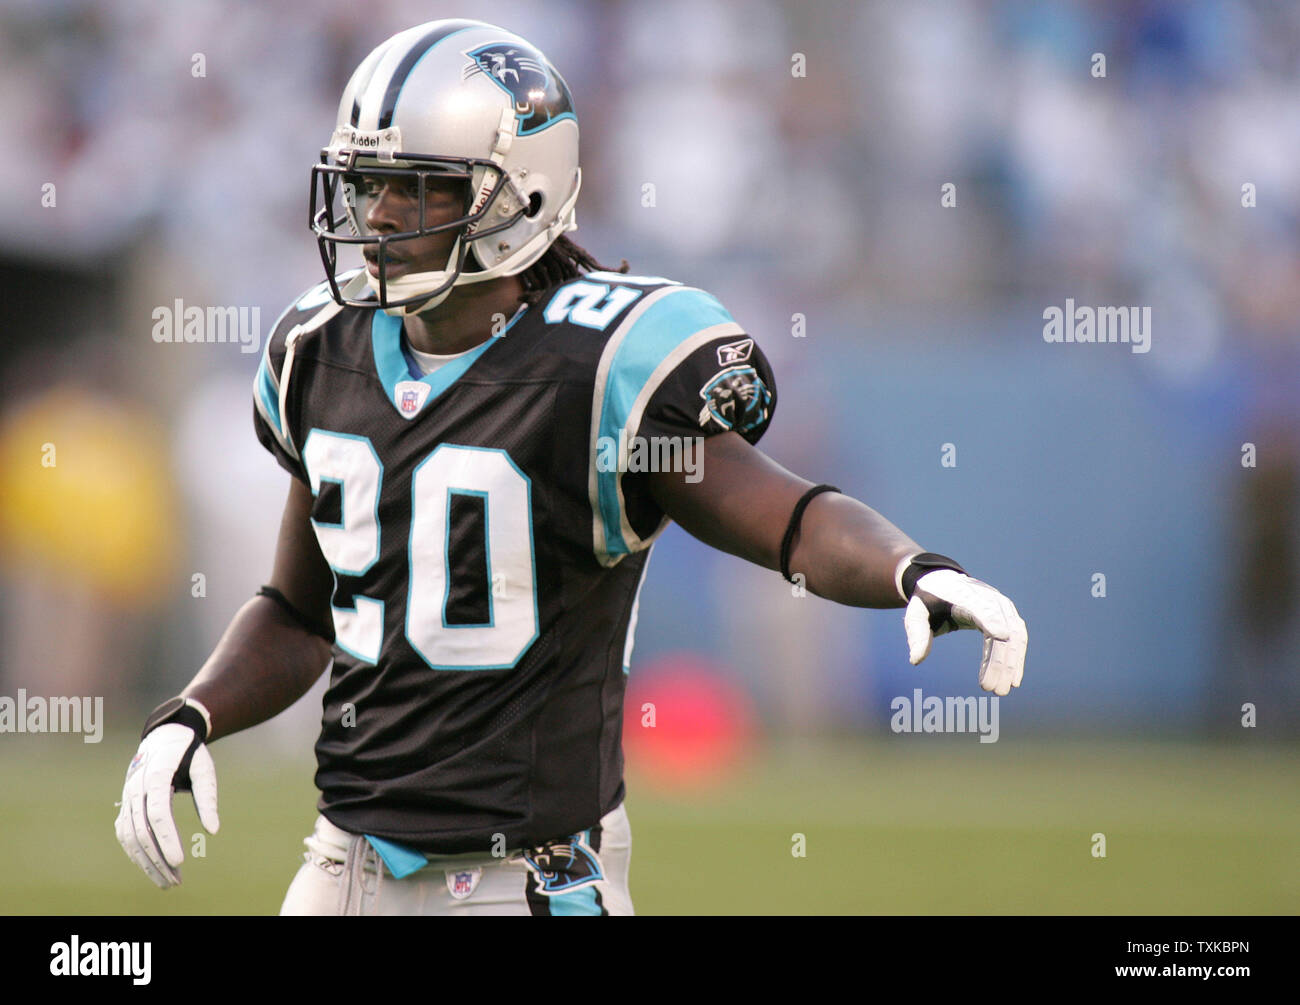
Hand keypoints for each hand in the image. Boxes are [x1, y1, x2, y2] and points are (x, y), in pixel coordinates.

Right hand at [114, 718, 218, 887]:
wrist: (164, 736)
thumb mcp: (205, 768)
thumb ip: (207, 798)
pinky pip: (125, 833)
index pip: (158, 812)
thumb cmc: (189, 753)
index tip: (180, 861)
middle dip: (157, 859)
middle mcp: (136, 786)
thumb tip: (213, 830)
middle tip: (175, 882)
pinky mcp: (126, 804)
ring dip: (145, 862)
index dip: (167, 838)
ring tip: (166, 881)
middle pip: (141, 830)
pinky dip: (135, 852)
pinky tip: (150, 867)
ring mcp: (127, 796)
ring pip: (130, 836)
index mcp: (157, 773)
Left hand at [903, 569, 1026, 694]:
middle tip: (993, 690)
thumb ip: (917, 634)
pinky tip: (1012, 679)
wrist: (942, 582)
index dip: (992, 620)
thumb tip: (916, 660)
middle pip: (1002, 629)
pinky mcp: (1006, 616)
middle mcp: (989, 598)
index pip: (981, 607)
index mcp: (965, 594)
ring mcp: (1001, 606)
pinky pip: (1016, 639)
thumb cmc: (928, 600)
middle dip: (1000, 661)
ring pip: (1015, 636)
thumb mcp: (915, 614)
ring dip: (1011, 664)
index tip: (1000, 636)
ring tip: (1002, 690)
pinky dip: (1015, 659)